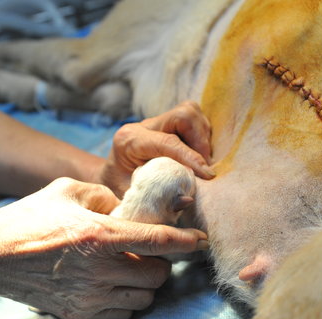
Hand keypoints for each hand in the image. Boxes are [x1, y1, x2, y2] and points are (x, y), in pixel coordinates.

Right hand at [0, 177, 207, 318]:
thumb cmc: (30, 218)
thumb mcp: (69, 190)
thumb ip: (106, 195)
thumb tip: (129, 208)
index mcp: (100, 235)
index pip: (159, 241)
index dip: (187, 241)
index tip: (200, 239)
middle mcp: (100, 270)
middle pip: (158, 275)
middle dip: (161, 263)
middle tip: (149, 252)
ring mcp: (90, 296)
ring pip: (144, 298)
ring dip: (146, 283)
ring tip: (131, 269)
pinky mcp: (79, 314)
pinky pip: (123, 314)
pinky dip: (128, 300)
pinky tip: (115, 285)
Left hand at [100, 101, 214, 195]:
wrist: (113, 176)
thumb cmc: (121, 189)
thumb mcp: (135, 197)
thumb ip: (159, 200)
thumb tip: (188, 200)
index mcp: (130, 140)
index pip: (169, 142)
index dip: (192, 158)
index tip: (208, 175)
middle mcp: (145, 126)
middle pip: (184, 116)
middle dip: (201, 142)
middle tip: (205, 169)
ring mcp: (159, 122)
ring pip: (191, 115)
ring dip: (203, 140)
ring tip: (202, 165)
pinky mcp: (170, 124)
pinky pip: (194, 121)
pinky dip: (202, 139)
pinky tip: (199, 158)